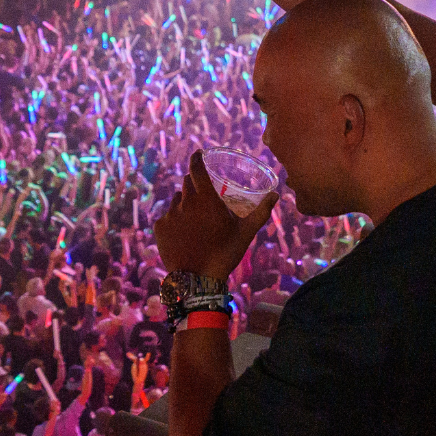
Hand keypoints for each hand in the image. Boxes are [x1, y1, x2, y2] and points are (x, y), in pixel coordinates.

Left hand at [154, 150, 276, 280]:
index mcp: (206, 199)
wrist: (198, 281)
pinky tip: (184, 233)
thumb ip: (261, 211)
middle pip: (187, 182)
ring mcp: (170, 214)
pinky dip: (174, 220)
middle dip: (195, 183)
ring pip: (177, 200)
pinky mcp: (159, 227)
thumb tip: (276, 195)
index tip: (198, 154)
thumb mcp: (246, 232)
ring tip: (195, 219)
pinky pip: (167, 216)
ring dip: (185, 203)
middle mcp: (185, 202)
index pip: (196, 168)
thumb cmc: (225, 254)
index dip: (197, 158)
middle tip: (204, 194)